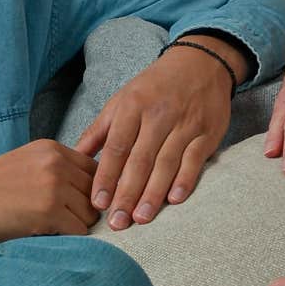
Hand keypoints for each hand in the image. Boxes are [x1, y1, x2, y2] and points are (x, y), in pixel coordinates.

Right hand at [0, 139, 98, 243]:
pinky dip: (67, 240)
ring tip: (49, 230)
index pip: (95, 170)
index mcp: (51, 149)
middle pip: (97, 193)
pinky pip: (79, 232)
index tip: (75, 207)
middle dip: (84, 211)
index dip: (89, 192)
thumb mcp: (24, 166)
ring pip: (90, 214)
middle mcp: (56, 163)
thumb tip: (87, 195)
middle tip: (61, 224)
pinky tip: (44, 237)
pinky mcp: (49, 212)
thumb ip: (55, 172)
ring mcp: (54, 186)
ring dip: (75, 227)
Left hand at [75, 39, 238, 229]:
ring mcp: (185, 124)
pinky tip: (174, 200)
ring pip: (166, 164)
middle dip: (127, 194)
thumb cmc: (155, 86)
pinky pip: (194, 160)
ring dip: (153, 194)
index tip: (97, 203)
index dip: (106, 177)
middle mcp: (159, 115)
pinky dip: (185, 180)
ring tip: (140, 219)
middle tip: (117, 222)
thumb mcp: (122, 100)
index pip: (116, 147)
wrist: (200, 63)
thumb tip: (76, 158)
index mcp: (133, 106)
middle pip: (140, 160)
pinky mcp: (208, 132)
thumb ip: (100, 130)